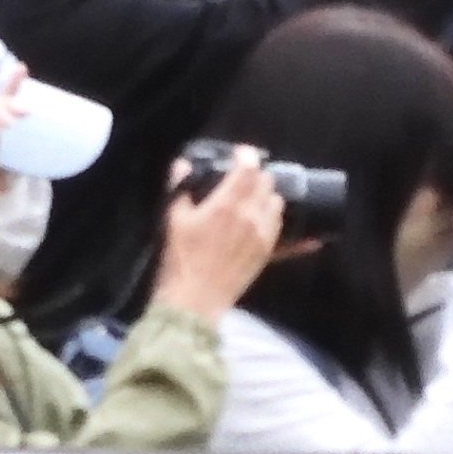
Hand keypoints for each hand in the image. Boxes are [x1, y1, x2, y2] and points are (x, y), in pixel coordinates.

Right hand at [153, 143, 284, 313]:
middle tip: (242, 176)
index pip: (248, 168)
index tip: (239, 153)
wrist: (195, 300)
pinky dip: (272, 216)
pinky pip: (279, 226)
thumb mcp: (173, 218)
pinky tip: (262, 216)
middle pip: (266, 182)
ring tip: (252, 197)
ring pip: (276, 202)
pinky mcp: (267, 252)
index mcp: (227, 205)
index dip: (246, 155)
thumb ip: (179, 186)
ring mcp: (262, 236)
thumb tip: (183, 165)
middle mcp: (250, 217)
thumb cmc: (180, 259)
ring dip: (266, 195)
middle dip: (256, 174)